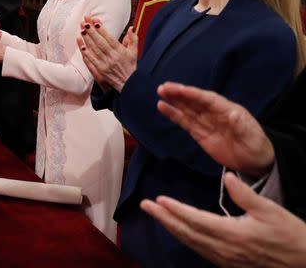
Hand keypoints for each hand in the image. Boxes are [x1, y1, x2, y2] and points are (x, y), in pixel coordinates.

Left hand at [76, 17, 136, 91]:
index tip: (95, 21)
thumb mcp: (134, 52)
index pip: (109, 38)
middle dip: (91, 31)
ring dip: (87, 39)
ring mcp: (105, 64)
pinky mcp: (100, 70)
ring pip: (94, 49)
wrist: (129, 83)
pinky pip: (91, 60)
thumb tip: (131, 28)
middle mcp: (112, 57)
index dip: (101, 29)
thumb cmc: (131, 66)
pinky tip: (81, 45)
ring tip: (81, 30)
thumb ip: (133, 39)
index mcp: (120, 51)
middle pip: (100, 42)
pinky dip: (86, 52)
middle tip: (84, 22)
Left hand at [141, 172, 305, 267]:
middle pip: (186, 233)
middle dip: (164, 219)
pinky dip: (186, 239)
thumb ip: (245, 194)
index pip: (195, 220)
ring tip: (156, 215)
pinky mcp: (229, 265)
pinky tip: (180, 231)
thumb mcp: (270, 210)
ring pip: (191, 243)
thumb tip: (227, 177)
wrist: (305, 264)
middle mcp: (224, 249)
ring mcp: (225, 260)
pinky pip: (200, 251)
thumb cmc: (290, 236)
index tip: (158, 200)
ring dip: (171, 229)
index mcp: (232, 234)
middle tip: (145, 205)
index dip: (175, 210)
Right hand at [156, 82, 274, 176]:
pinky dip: (173, 114)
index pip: (208, 99)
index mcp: (227, 110)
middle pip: (195, 101)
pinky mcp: (199, 133)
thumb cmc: (256, 146)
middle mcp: (214, 113)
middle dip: (180, 93)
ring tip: (160, 92)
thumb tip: (232, 114)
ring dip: (174, 100)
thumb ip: (240, 126)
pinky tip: (163, 107)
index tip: (180, 89)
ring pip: (187, 109)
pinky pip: (184, 122)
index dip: (194, 94)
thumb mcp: (251, 137)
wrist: (255, 162)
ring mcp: (206, 122)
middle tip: (163, 87)